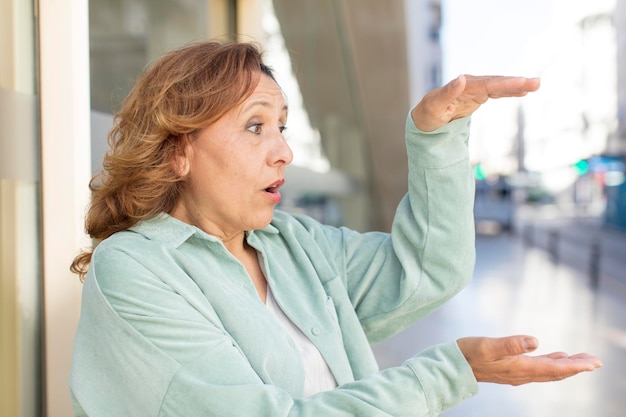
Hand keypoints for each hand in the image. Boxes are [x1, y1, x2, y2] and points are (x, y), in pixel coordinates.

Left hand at [411, 75, 540, 131]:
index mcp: (462, 86)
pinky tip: (523, 92)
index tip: (520, 82)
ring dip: (517, 86)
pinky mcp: (477, 96)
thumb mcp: (434, 106)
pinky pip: (496, 93)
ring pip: (499, 86)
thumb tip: (461, 78)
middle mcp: (471, 84)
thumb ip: (447, 92)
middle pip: (497, 83)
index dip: (504, 84)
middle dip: (517, 82)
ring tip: (537, 85)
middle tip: (537, 82)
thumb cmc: (427, 113)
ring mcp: (475, 89)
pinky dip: (509, 92)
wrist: (423, 116)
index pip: (487, 84)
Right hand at [457, 335, 601, 385]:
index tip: (594, 363)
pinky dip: (551, 363)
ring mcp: (516, 372)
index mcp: (520, 368)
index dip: (576, 366)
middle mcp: (522, 373)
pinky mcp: (510, 369)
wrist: (452, 366)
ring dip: (566, 366)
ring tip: (581, 360)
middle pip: (556, 372)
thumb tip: (535, 341)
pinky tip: (554, 356)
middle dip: (576, 367)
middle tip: (596, 362)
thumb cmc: (468, 354)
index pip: (554, 368)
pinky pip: (538, 368)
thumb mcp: (488, 345)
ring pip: (548, 371)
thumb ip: (511, 344)